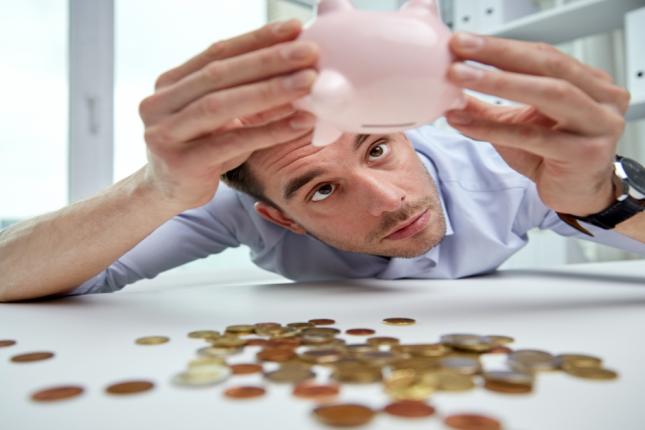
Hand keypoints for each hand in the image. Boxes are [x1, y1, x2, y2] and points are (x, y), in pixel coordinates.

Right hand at [139, 20, 318, 211]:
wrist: (167, 193)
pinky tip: (299, 123)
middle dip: (268, 60)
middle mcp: (160, 103)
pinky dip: (269, 131)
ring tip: (309, 82)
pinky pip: (232, 143)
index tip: (295, 27)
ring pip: (221, 105)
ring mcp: (165, 133)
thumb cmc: (201, 150)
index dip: (257, 39)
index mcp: (170, 83)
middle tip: (310, 52)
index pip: (217, 52)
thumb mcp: (221, 118)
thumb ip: (247, 94)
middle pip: (220, 74)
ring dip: (270, 91)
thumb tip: (300, 71)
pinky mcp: (181, 163)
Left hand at [444, 33, 630, 216]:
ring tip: (461, 77)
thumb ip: (488, 108)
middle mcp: (602, 98)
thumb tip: (450, 91)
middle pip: (548, 65)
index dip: (501, 48)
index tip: (464, 43)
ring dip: (499, 83)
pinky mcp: (585, 153)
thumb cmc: (554, 158)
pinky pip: (534, 137)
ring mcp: (599, 125)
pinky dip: (496, 129)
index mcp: (590, 82)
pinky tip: (466, 123)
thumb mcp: (518, 126)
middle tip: (461, 51)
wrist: (578, 197)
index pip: (542, 55)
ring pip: (549, 93)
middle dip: (500, 55)